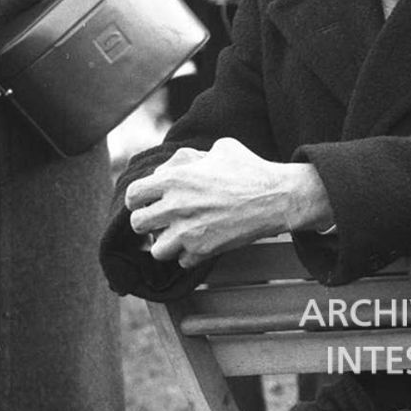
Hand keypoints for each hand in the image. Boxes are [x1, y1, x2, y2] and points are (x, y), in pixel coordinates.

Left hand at [123, 137, 331, 268]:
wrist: (277, 198)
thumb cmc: (250, 169)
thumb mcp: (219, 149)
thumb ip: (188, 158)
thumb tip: (169, 169)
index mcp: (174, 179)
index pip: (133, 195)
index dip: (138, 199)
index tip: (146, 201)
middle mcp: (176, 207)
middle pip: (138, 224)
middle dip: (147, 222)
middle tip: (161, 219)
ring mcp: (189, 232)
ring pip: (156, 249)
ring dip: (165, 243)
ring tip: (178, 235)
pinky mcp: (204, 250)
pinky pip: (182, 261)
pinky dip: (189, 255)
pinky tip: (200, 243)